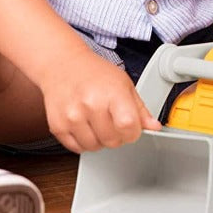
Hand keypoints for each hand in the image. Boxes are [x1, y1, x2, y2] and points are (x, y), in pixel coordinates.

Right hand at [39, 49, 161, 152]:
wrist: (62, 64)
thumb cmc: (94, 72)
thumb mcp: (124, 83)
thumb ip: (140, 108)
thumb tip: (154, 126)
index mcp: (112, 93)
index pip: (129, 126)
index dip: (134, 132)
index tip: (132, 127)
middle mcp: (91, 105)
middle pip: (112, 141)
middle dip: (117, 136)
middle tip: (113, 122)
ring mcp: (72, 116)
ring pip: (95, 147)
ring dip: (100, 140)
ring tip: (98, 122)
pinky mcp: (58, 125)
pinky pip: (77, 148)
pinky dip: (83, 142)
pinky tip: (85, 125)